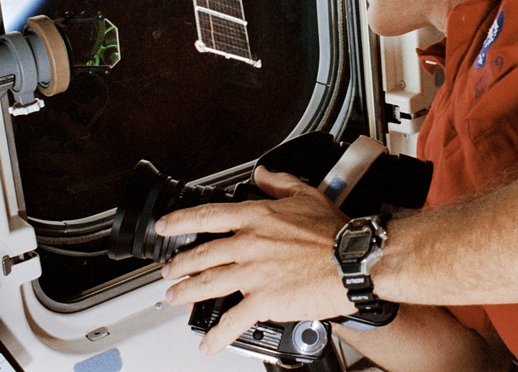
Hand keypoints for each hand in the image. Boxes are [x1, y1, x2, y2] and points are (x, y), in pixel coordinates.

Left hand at [155, 167, 355, 354]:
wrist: (352, 260)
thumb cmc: (334, 232)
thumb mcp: (305, 195)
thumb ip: (279, 183)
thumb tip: (262, 175)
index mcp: (256, 217)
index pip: (206, 216)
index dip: (179, 222)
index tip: (164, 228)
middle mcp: (248, 244)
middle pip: (201, 254)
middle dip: (179, 265)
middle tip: (168, 271)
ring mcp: (252, 274)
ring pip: (207, 284)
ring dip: (186, 293)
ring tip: (175, 298)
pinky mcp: (263, 301)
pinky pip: (232, 320)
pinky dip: (216, 334)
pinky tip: (207, 342)